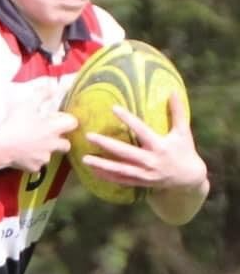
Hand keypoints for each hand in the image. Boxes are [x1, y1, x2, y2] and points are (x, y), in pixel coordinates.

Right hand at [0, 78, 76, 172]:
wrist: (0, 147)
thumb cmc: (13, 125)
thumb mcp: (27, 105)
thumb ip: (42, 95)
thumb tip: (52, 88)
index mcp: (53, 128)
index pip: (73, 123)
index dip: (67, 120)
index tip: (58, 119)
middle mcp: (52, 145)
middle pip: (67, 145)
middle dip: (60, 140)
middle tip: (47, 135)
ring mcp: (44, 158)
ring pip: (50, 154)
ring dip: (44, 149)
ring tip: (30, 143)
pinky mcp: (34, 167)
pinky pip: (37, 164)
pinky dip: (32, 159)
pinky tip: (22, 153)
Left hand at [80, 93, 207, 194]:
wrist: (189, 179)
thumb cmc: (185, 151)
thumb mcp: (183, 132)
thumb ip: (177, 112)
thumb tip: (173, 91)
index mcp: (160, 146)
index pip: (141, 130)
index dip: (128, 119)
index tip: (113, 108)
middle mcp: (151, 161)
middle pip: (125, 152)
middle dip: (106, 145)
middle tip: (89, 136)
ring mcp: (145, 174)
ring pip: (120, 170)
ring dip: (102, 165)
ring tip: (84, 158)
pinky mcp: (141, 182)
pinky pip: (121, 180)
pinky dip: (106, 176)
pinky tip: (92, 170)